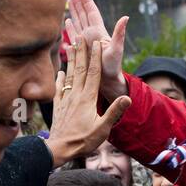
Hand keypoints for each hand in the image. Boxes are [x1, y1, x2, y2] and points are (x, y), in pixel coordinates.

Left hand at [44, 35, 131, 167]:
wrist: (59, 149)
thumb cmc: (83, 141)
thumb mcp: (103, 128)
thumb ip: (114, 111)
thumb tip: (127, 97)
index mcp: (88, 98)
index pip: (93, 73)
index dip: (95, 57)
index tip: (96, 43)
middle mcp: (76, 95)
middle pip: (80, 69)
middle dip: (82, 52)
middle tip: (81, 36)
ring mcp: (66, 100)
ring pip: (69, 76)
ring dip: (71, 60)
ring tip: (71, 46)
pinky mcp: (59, 107)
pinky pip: (59, 89)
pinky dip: (60, 79)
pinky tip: (60, 72)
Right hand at [67, 0, 128, 101]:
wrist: (107, 80)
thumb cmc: (113, 66)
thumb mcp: (117, 49)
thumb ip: (119, 33)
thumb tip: (126, 17)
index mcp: (99, 32)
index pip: (92, 13)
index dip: (87, 2)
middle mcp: (91, 35)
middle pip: (84, 15)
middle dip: (79, 3)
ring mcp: (86, 42)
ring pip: (78, 23)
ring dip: (74, 12)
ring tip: (69, 2)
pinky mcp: (80, 50)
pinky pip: (73, 36)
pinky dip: (69, 28)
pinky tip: (66, 22)